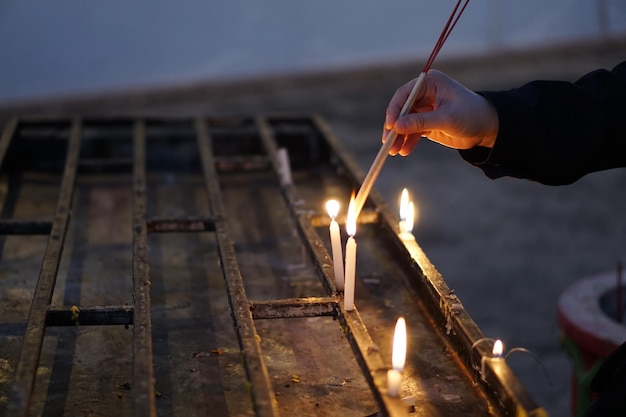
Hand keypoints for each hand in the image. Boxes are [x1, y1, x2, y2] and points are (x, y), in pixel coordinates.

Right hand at [383, 70, 498, 155]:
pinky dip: (407, 142)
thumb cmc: (471, 115)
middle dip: (394, 127)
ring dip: (399, 137)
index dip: (395, 110)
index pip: (404, 95)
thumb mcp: (446, 119)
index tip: (391, 126)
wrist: (487, 128)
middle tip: (387, 141)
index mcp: (430, 84)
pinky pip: (411, 132)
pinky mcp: (426, 123)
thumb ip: (421, 122)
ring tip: (394, 151)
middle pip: (401, 110)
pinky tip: (404, 151)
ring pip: (404, 123)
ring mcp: (424, 110)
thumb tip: (397, 127)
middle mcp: (424, 94)